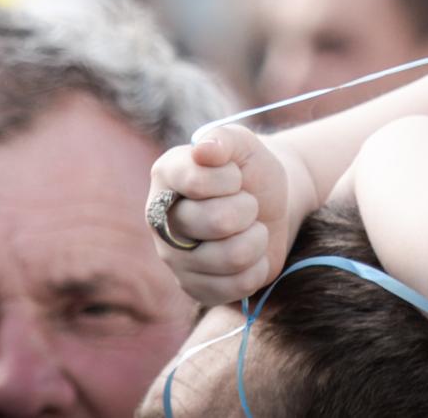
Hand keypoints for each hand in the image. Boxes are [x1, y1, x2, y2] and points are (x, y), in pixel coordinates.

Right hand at [147, 125, 293, 304]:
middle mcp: (160, 220)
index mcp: (165, 175)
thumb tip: (204, 150)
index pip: (197, 182)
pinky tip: (249, 253)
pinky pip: (238, 286)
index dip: (231, 178)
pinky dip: (257, 266)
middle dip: (248, 208)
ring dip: (256, 238)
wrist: (267, 206)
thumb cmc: (250, 172)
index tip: (235, 175)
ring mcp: (174, 259)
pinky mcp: (193, 289)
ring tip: (250, 228)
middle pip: (218, 221)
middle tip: (246, 203)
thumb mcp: (244, 145)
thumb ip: (225, 139)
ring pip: (232, 257)